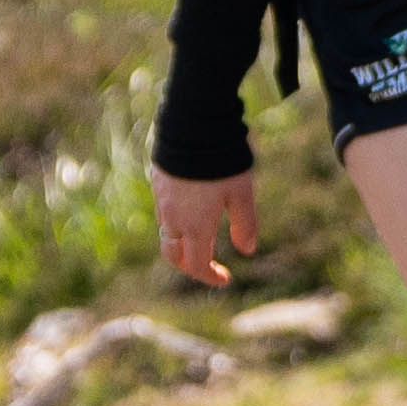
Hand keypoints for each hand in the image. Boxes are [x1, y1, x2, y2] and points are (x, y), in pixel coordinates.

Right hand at [154, 167, 260, 288]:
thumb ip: (245, 224)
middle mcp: (173, 219)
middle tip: (208, 265)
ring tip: (202, 236)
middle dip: (189, 265)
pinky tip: (191, 210)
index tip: (225, 279)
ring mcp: (162, 201)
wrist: (192, 126)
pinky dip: (175, 222)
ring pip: (166, 234)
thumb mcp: (241, 194)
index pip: (196, 266)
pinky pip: (163, 212)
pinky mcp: (158, 183)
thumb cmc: (222, 161)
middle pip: (174, 256)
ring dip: (181, 244)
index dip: (210, 277)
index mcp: (195, 227)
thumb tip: (248, 250)